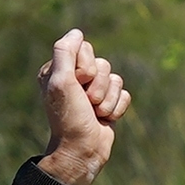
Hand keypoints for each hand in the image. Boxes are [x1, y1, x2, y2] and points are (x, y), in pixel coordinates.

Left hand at [33, 30, 130, 184]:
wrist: (82, 151)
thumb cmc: (69, 118)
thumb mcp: (60, 82)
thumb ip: (65, 53)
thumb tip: (76, 33)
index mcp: (59, 70)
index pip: (84, 48)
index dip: (85, 66)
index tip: (77, 85)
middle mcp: (76, 79)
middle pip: (102, 63)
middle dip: (98, 85)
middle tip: (86, 102)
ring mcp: (94, 92)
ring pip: (115, 78)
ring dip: (106, 99)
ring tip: (94, 113)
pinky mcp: (109, 104)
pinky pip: (125, 94)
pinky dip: (116, 108)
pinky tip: (104, 119)